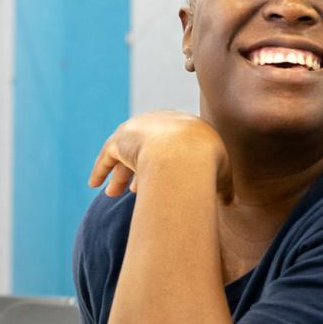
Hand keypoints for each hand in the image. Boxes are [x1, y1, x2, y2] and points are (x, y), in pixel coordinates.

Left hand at [89, 111, 229, 200]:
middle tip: (132, 191)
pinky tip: (93, 184)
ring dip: (118, 174)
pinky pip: (108, 155)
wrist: (187, 152)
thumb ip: (222, 185)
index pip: (171, 146)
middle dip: (139, 171)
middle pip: (146, 149)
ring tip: (111, 194)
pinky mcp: (122, 138)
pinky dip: (100, 170)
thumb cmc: (210, 164)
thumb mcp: (223, 174)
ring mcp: (141, 129)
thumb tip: (228, 200)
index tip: (156, 183)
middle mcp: (163, 123)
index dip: (163, 168)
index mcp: (188, 127)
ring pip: (126, 153)